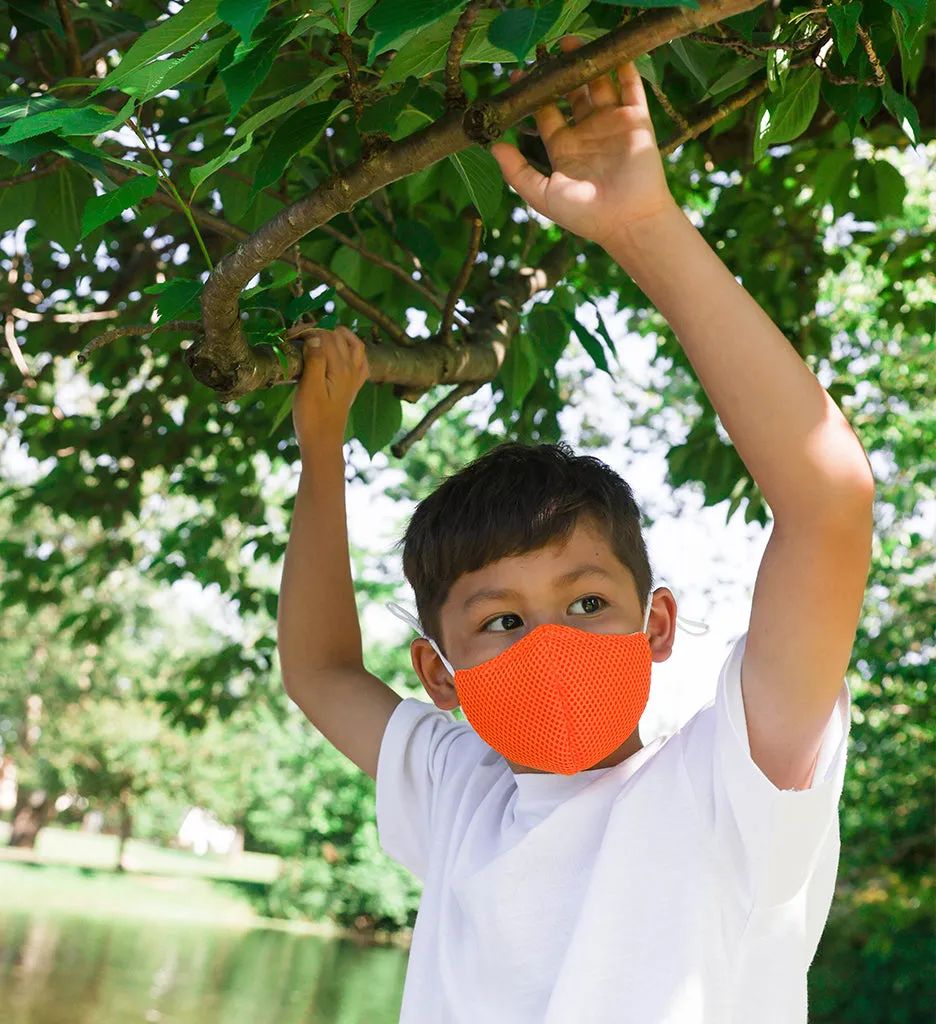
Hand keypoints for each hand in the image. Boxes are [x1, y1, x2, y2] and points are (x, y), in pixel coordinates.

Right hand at [292, 326, 368, 455]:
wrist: (322, 442)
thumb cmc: (312, 418)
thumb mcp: (309, 387)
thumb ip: (315, 360)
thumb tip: (316, 336)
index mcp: (341, 368)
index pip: (325, 337)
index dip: (306, 330)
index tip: (288, 334)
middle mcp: (352, 370)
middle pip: (338, 337)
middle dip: (318, 329)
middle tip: (296, 334)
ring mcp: (355, 378)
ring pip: (354, 345)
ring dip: (338, 334)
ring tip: (320, 332)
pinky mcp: (353, 387)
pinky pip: (360, 361)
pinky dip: (353, 350)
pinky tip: (342, 350)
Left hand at [490, 37, 674, 250]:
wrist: (628, 221)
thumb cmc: (585, 215)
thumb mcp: (543, 196)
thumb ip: (517, 173)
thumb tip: (493, 146)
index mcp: (564, 148)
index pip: (545, 112)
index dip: (533, 93)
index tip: (520, 74)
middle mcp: (587, 132)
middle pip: (570, 92)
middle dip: (559, 71)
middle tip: (546, 50)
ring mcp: (612, 124)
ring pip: (598, 84)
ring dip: (586, 62)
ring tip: (572, 41)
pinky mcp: (636, 120)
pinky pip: (631, 87)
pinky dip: (623, 67)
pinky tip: (611, 50)